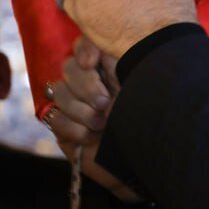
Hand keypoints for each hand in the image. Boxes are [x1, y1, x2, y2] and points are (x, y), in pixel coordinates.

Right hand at [46, 36, 139, 201]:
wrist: (148, 162)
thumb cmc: (151, 123)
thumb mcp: (143, 89)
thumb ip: (124, 67)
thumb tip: (97, 56)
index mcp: (110, 70)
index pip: (85, 46)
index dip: (84, 50)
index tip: (92, 63)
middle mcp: (90, 84)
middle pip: (69, 67)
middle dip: (86, 85)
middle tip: (105, 103)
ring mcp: (75, 107)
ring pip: (59, 92)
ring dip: (82, 110)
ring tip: (103, 123)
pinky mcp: (65, 130)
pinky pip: (56, 119)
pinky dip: (74, 129)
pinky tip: (91, 137)